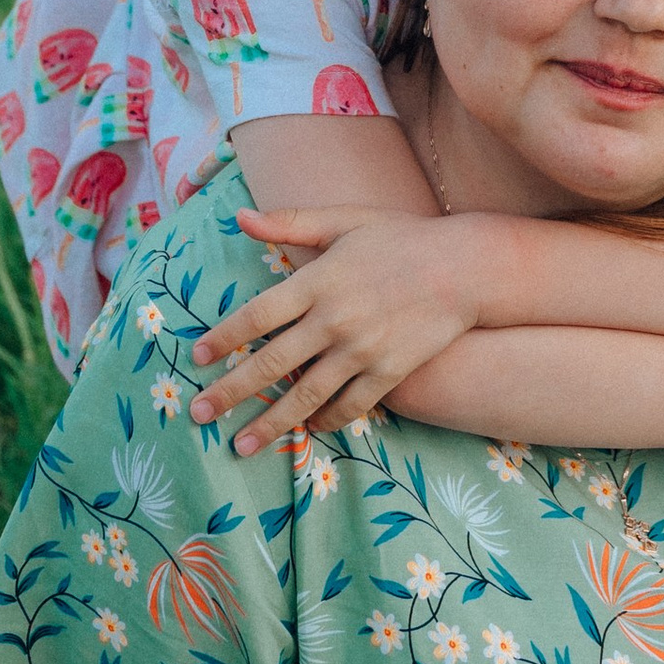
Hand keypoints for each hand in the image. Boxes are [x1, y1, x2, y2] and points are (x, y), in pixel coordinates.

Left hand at [192, 210, 486, 452]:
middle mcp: (334, 319)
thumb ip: (290, 223)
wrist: (466, 267)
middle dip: (231, 392)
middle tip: (200, 414)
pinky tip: (307, 430)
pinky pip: (350, 405)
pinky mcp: (390, 372)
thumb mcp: (344, 221)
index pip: (256, 316)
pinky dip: (326, 421)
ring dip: (270, 423)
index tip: (197, 359)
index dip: (223, 338)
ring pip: (306, 396)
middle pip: (271, 364)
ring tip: (242, 446)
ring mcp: (362, 350)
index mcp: (318, 280)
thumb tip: (239, 218)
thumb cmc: (401, 238)